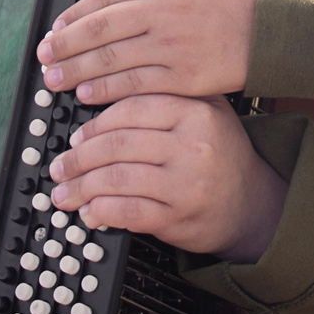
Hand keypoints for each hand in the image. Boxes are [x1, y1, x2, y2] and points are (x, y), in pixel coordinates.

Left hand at [37, 0, 261, 104]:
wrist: (291, 17)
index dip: (78, 10)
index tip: (58, 23)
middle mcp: (161, 9)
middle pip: (101, 27)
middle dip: (67, 42)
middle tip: (43, 54)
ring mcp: (171, 44)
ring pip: (112, 58)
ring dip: (77, 69)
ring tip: (54, 79)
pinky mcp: (186, 75)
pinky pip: (137, 84)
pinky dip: (108, 91)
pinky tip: (88, 95)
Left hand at [46, 93, 287, 260]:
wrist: (252, 203)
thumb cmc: (221, 154)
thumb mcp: (207, 111)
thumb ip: (166, 96)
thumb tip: (103, 98)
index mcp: (195, 111)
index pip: (130, 110)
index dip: (95, 125)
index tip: (77, 137)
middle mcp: (192, 144)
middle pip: (117, 145)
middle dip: (78, 159)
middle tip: (61, 166)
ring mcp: (185, 183)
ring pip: (116, 179)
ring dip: (81, 187)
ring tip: (64, 192)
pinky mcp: (178, 217)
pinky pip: (127, 212)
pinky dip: (100, 212)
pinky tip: (89, 212)